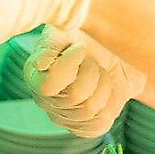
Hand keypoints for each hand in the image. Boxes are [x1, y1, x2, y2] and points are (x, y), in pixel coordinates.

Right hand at [25, 25, 144, 137]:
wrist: (119, 47)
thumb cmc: (89, 31)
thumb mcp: (70, 26)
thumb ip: (53, 41)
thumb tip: (41, 63)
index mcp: (35, 73)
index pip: (47, 85)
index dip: (69, 67)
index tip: (81, 47)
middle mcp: (44, 98)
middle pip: (75, 97)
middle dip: (92, 72)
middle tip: (93, 59)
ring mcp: (63, 115)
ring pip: (90, 110)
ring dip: (104, 86)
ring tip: (100, 72)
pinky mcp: (84, 127)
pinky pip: (99, 124)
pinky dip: (110, 105)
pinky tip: (106, 91)